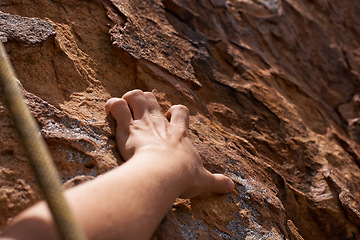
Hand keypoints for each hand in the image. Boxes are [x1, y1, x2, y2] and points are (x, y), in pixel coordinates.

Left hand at [105, 90, 233, 197]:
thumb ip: (217, 182)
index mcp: (179, 132)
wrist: (163, 174)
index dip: (173, 112)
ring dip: (129, 100)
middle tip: (141, 114)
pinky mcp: (127, 127)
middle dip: (146, 102)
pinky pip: (117, 106)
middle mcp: (161, 124)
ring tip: (125, 110)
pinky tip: (111, 111)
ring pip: (135, 96)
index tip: (167, 120)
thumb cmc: (183, 176)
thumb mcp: (203, 180)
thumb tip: (233, 187)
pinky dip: (112, 106)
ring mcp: (143, 123)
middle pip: (153, 98)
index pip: (180, 111)